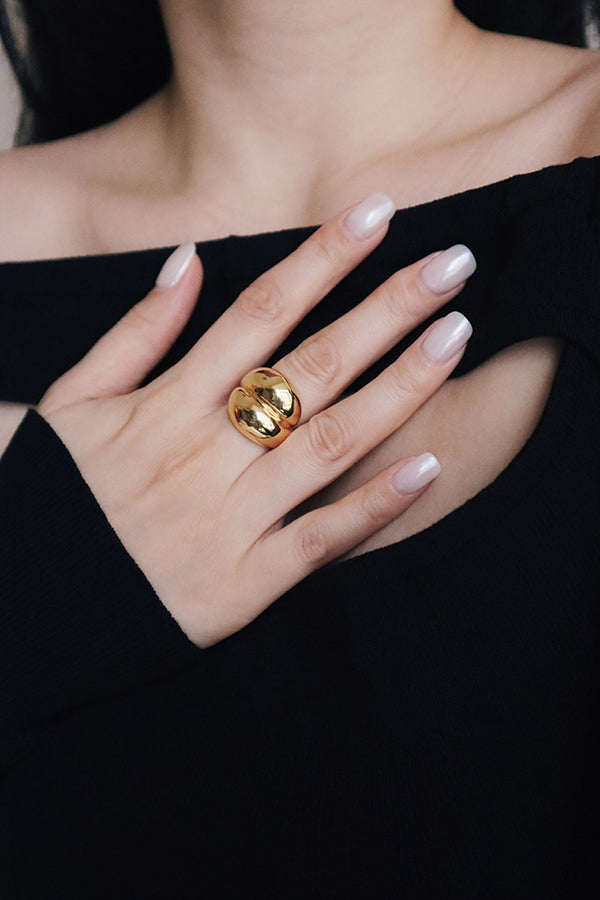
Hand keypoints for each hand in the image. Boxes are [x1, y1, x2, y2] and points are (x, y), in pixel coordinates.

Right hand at [38, 194, 474, 646]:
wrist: (35, 607)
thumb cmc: (54, 500)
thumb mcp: (71, 404)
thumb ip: (133, 333)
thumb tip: (185, 259)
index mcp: (167, 403)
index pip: (259, 311)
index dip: (322, 258)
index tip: (378, 214)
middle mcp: (207, 451)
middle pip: (312, 364)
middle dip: (387, 308)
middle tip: (453, 263)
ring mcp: (230, 518)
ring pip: (329, 441)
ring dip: (401, 386)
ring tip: (457, 337)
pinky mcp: (244, 583)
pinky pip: (320, 540)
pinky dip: (375, 505)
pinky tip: (430, 466)